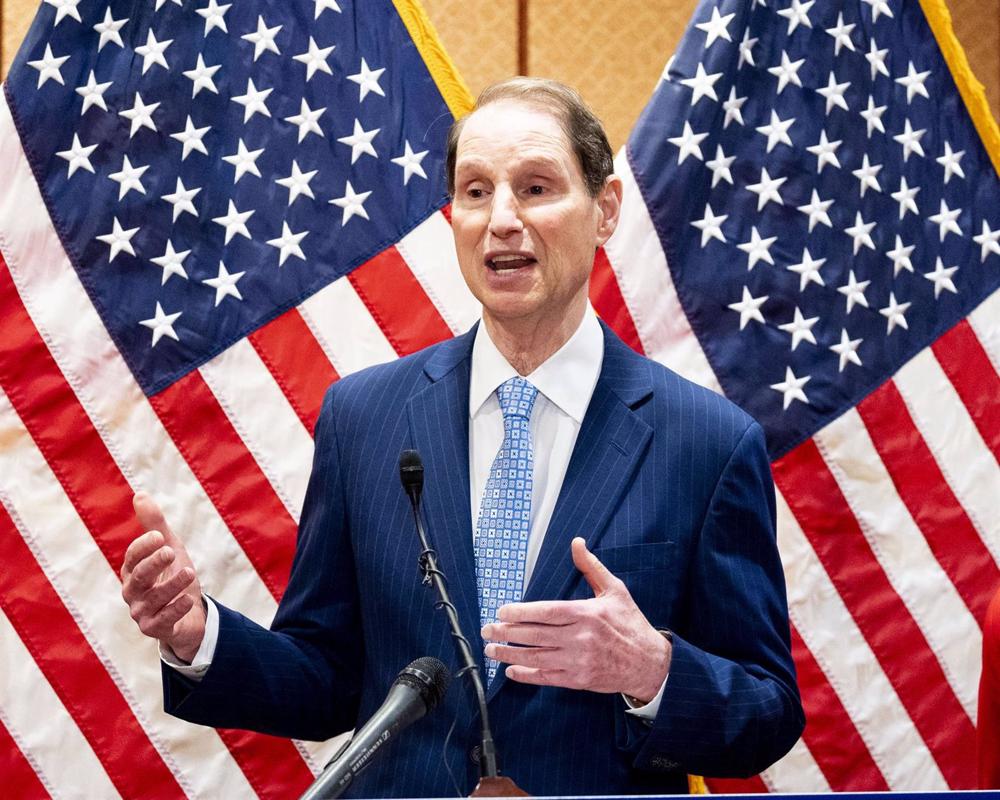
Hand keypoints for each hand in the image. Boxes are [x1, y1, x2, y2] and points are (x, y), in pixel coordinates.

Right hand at [120, 492, 205, 662]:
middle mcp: (133, 592)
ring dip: (172, 585)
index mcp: (133, 571)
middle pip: (139, 578)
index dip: (143, 547)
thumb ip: (155, 525)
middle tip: (169, 550)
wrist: (190, 613)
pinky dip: (176, 610)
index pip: (132, 557)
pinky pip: (164, 621)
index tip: (159, 535)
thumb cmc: (174, 576)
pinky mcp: (156, 630)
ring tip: (190, 572)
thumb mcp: (169, 548)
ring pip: (154, 599)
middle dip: (153, 563)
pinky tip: (188, 599)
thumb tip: (140, 494)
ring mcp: (143, 613)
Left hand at [481, 537, 670, 701]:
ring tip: (490, 649)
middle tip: (486, 629)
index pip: (546, 612)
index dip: (520, 612)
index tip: (501, 611)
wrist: (649, 663)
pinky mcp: (579, 680)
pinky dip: (526, 675)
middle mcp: (580, 638)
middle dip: (506, 633)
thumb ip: (591, 567)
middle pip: (535, 635)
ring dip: (509, 654)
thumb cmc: (631, 624)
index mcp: (586, 613)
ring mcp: (578, 661)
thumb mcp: (615, 590)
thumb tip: (577, 543)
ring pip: (536, 657)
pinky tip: (510, 670)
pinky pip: (547, 677)